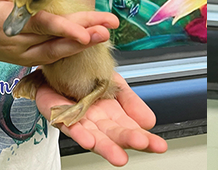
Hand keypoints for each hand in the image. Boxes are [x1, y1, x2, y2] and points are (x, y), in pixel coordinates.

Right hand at [0, 0, 118, 67]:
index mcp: (7, 21)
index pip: (41, 24)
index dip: (65, 28)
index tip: (85, 31)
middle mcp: (18, 42)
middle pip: (56, 38)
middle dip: (85, 32)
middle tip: (109, 25)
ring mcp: (25, 55)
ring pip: (58, 51)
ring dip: (84, 43)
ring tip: (106, 33)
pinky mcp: (31, 61)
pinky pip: (55, 56)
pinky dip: (73, 49)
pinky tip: (93, 40)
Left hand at [35, 72, 168, 165]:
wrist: (60, 61)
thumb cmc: (84, 76)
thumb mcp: (116, 83)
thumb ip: (131, 102)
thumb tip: (149, 121)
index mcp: (112, 114)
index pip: (131, 129)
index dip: (145, 137)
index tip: (159, 145)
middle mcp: (96, 121)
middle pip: (114, 134)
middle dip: (128, 140)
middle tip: (142, 144)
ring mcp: (78, 120)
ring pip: (93, 136)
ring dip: (106, 147)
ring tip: (118, 156)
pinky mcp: (58, 115)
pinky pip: (69, 126)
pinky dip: (79, 134)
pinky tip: (88, 140)